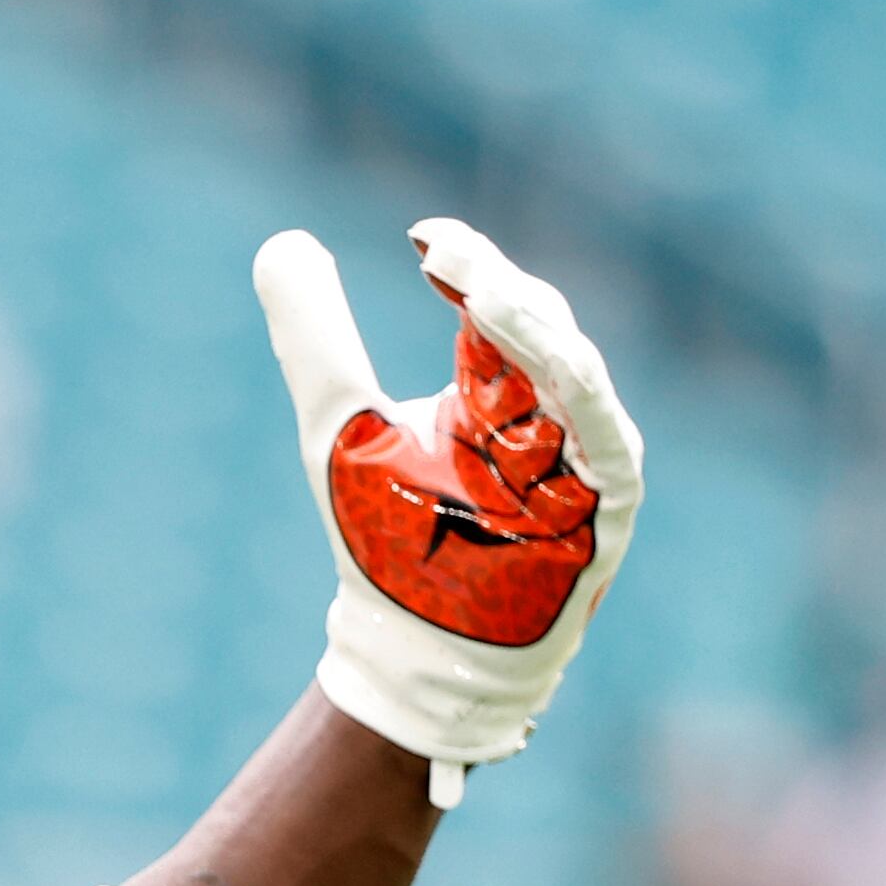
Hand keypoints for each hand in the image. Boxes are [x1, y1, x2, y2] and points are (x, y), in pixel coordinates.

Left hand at [254, 219, 641, 802]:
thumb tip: (279, 243)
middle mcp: (551, 412)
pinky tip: (549, 362)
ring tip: (488, 294)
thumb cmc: (384, 540)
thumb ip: (314, 340)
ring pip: (578, 374)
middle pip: (541, 329)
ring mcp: (584, 459)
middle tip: (444, 259)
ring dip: (537, 332)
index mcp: (499, 386)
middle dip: (497, 289)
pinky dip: (580, 398)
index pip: (497, 305)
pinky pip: (606, 443)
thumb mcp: (336, 426)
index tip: (421, 237)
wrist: (408, 648)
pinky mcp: (604, 510)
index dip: (468, 264)